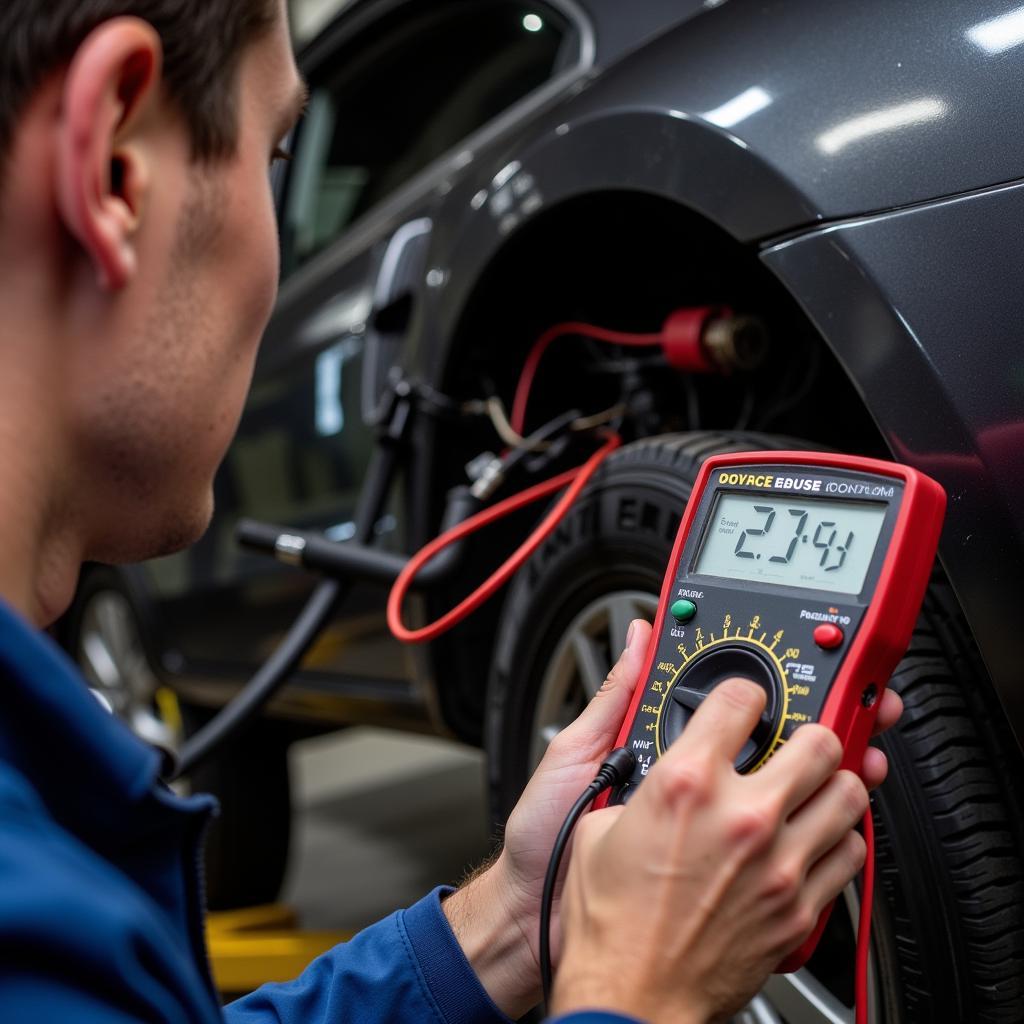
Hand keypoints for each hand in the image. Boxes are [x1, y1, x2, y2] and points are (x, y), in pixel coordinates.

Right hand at [552, 677, 893, 1023]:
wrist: (629, 994)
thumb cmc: (610, 921)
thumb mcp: (599, 824)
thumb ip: (633, 781)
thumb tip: (641, 760)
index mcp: (686, 783)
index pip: (739, 698)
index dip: (743, 692)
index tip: (744, 701)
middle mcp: (742, 816)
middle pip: (816, 738)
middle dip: (806, 731)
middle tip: (794, 739)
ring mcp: (779, 864)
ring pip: (848, 793)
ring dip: (832, 782)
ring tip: (813, 784)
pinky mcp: (800, 909)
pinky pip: (849, 852)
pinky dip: (837, 838)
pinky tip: (813, 837)